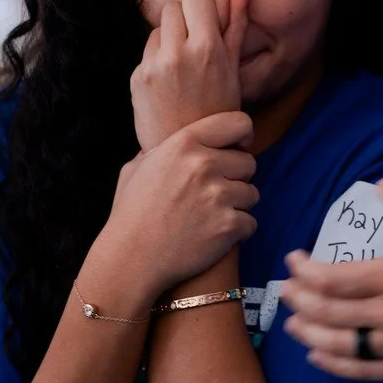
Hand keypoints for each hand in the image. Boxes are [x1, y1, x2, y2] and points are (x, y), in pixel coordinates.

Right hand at [89, 111, 258, 303]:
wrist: (131, 259)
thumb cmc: (130, 214)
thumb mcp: (137, 168)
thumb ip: (161, 150)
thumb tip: (172, 141)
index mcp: (183, 143)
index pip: (238, 123)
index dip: (244, 135)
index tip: (240, 147)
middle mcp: (204, 165)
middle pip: (248, 163)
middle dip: (236, 178)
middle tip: (215, 194)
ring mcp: (218, 196)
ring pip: (252, 193)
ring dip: (238, 205)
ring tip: (212, 216)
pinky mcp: (229, 226)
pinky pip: (251, 222)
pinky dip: (237, 232)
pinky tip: (215, 236)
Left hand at [130, 0, 248, 151]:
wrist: (191, 152)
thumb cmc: (219, 110)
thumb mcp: (234, 68)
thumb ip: (236, 25)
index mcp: (207, 49)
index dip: (201, 6)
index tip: (207, 22)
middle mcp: (178, 54)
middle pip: (173, 7)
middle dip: (184, 20)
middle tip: (195, 46)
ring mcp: (154, 66)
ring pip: (157, 28)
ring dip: (168, 39)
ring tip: (183, 68)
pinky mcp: (137, 78)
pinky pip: (147, 52)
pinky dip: (157, 60)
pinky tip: (170, 83)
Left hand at [280, 178, 382, 380]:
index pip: (332, 278)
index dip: (304, 271)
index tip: (294, 261)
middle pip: (328, 313)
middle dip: (298, 301)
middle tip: (286, 291)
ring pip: (340, 346)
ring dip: (309, 334)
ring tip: (292, 324)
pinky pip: (365, 371)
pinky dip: (336, 365)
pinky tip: (319, 356)